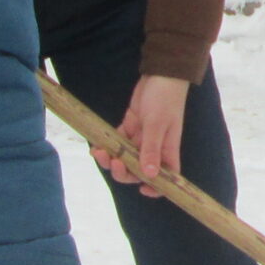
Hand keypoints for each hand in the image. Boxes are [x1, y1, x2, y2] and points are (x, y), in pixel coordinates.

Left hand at [97, 74, 188, 196]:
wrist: (161, 74)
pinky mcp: (130, 127)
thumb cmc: (165, 98)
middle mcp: (154, 148)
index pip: (166, 179)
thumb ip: (151, 149)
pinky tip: (96, 146)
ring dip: (112, 160)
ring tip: (99, 153)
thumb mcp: (157, 124)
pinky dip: (107, 146)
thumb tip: (149, 176)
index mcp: (168, 151)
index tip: (142, 190)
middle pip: (138, 172)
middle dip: (124, 172)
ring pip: (125, 159)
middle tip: (114, 162)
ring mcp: (141, 139)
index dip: (156, 189)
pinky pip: (117, 143)